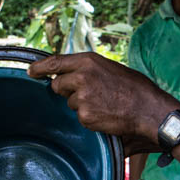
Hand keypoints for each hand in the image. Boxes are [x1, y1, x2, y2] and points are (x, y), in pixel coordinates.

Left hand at [29, 53, 177, 142]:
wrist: (149, 109)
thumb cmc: (136, 89)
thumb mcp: (110, 68)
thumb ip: (89, 70)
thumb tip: (72, 75)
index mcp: (88, 61)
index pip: (55, 62)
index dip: (40, 68)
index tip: (31, 71)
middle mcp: (81, 76)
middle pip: (58, 85)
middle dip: (67, 91)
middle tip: (88, 95)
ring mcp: (81, 97)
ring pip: (71, 103)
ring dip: (83, 105)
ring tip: (105, 104)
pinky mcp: (85, 115)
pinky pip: (80, 117)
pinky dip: (91, 118)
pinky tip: (106, 115)